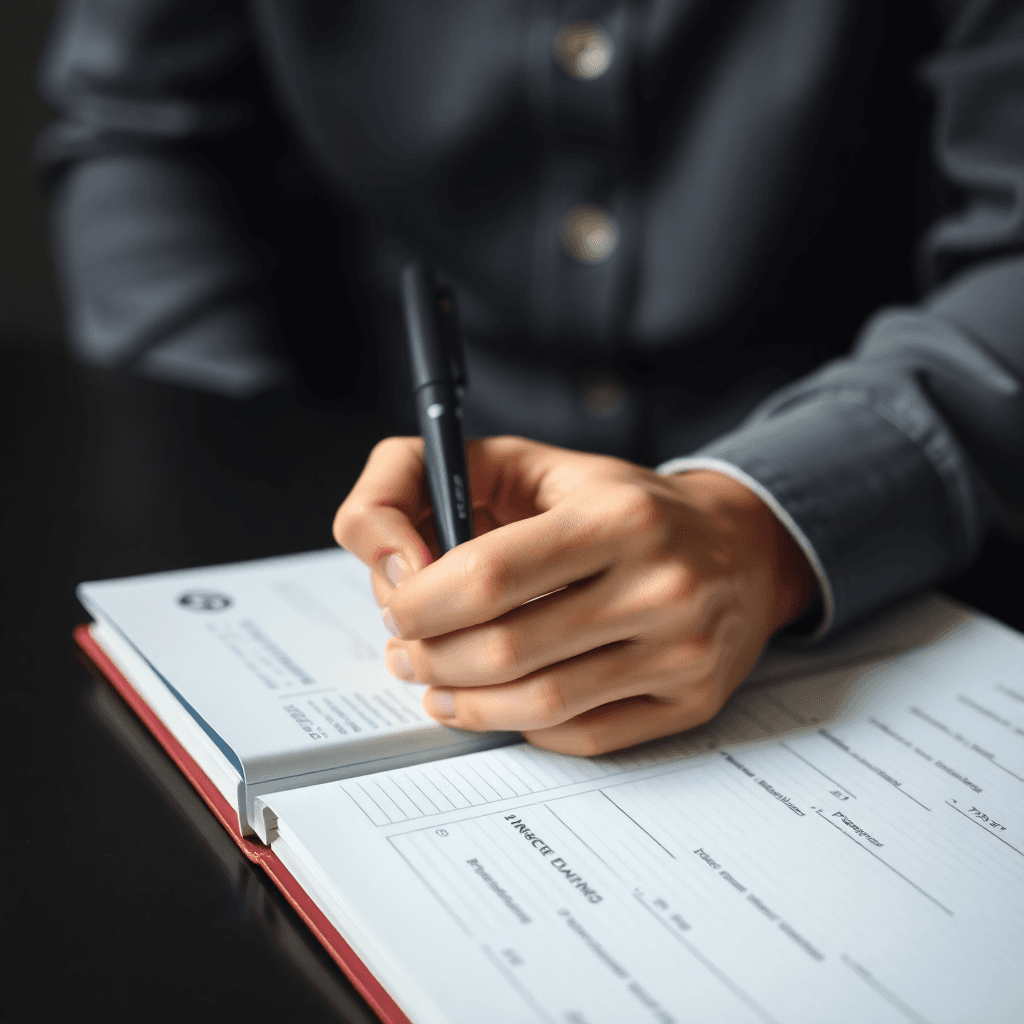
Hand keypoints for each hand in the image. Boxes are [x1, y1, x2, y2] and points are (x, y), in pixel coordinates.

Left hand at [333, 436, 815, 755]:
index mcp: (618, 516)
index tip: (395, 611)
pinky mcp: (691, 701)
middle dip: (431, 658)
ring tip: (437, 685)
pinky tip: (499, 705)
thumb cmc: (625, 504)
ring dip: (467, 704)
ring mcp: (682, 651)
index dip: (420, 603)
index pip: (488, 574)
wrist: (741, 545)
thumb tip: (390, 566)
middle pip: (506, 647)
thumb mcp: (540, 464)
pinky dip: (525, 727)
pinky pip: (585, 735)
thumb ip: (445, 482)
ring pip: (541, 704)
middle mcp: (661, 584)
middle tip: (404, 652)